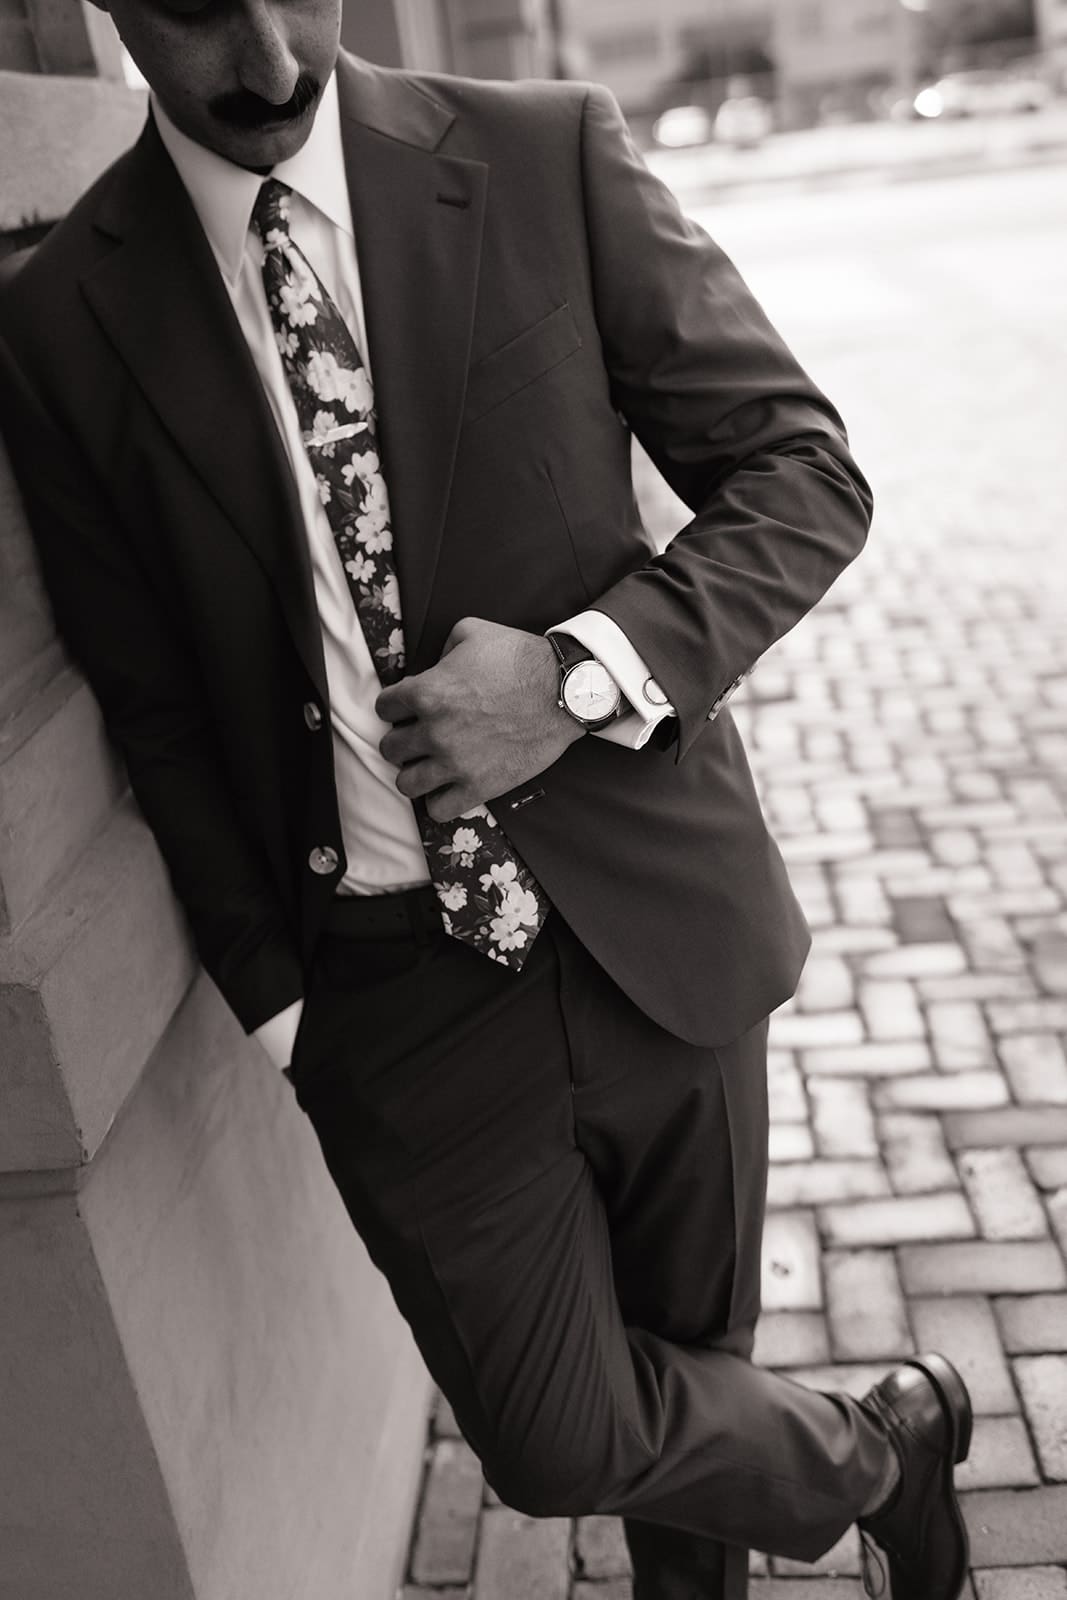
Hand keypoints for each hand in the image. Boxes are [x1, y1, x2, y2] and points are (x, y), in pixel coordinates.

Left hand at [376, 618, 584, 822]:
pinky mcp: (479, 786)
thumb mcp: (471, 632)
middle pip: (390, 748)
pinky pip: (438, 809)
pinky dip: (439, 800)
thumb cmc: (520, 657)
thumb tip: (434, 668)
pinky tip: (450, 786)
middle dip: (403, 740)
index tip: (408, 709)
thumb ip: (441, 650)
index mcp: (426, 692)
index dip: (396, 706)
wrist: (564, 690)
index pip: (384, 708)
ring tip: (430, 765)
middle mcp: (434, 731)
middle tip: (421, 737)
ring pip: (406, 783)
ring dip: (415, 773)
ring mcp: (455, 763)